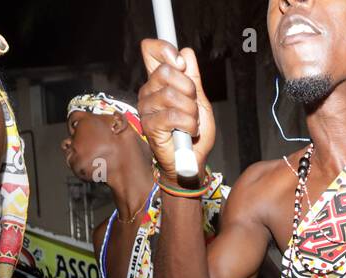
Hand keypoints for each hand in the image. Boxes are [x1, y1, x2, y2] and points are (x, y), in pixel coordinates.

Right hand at [138, 40, 215, 179]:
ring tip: (191, 122)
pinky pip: (173, 115)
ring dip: (190, 111)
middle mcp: (148, 91)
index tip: (181, 63)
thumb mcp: (199, 100)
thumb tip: (186, 52)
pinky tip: (189, 132)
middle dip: (188, 89)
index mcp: (159, 81)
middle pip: (165, 71)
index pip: (150, 51)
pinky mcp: (149, 126)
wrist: (192, 160)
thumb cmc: (193, 132)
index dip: (165, 49)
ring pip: (171, 94)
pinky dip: (189, 124)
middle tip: (192, 106)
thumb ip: (193, 77)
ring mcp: (146, 108)